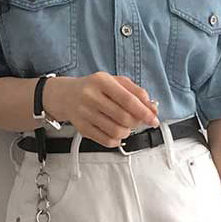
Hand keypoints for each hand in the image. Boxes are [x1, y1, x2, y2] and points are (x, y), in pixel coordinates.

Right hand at [42, 71, 158, 147]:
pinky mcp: (82, 128)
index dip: (144, 112)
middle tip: (139, 121)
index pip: (128, 99)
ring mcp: (85, 113)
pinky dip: (117, 140)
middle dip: (137, 122)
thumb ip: (136, 92)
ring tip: (126, 126)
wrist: (66, 95)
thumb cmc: (95, 88)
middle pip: (124, 117)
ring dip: (127, 132)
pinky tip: (116, 133)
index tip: (154, 119)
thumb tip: (152, 107)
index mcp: (101, 81)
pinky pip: (106, 141)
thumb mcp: (115, 82)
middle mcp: (91, 96)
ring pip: (116, 131)